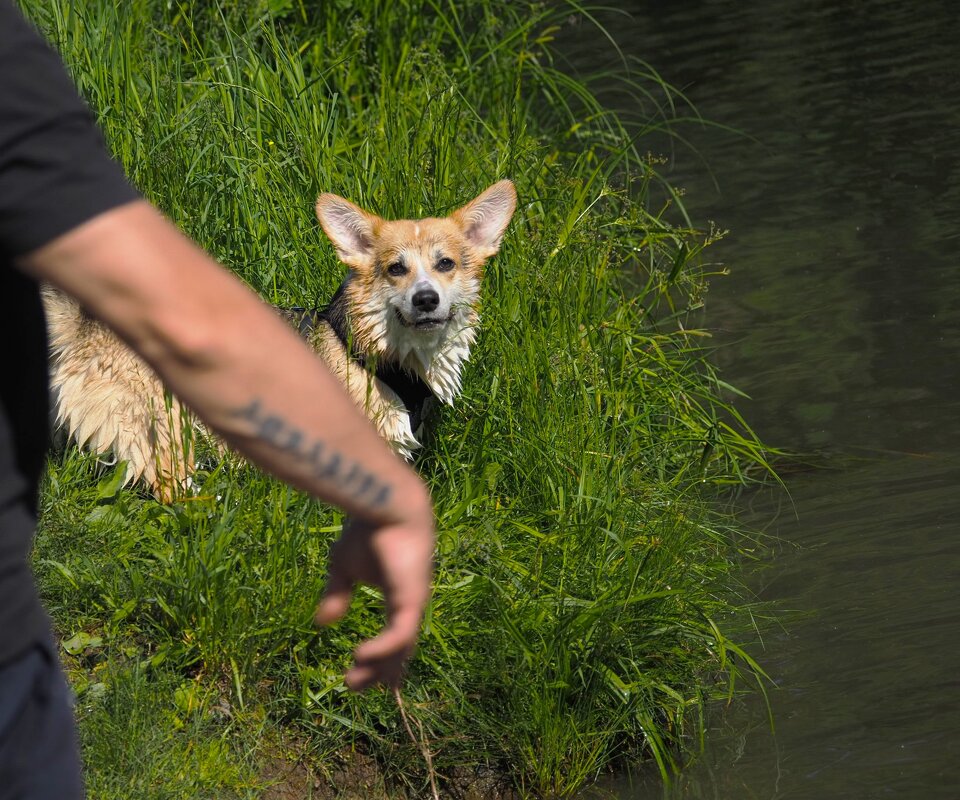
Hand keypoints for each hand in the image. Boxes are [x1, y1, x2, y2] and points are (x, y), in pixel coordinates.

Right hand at [314, 514, 434, 689]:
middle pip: (399, 650)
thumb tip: (324, 623)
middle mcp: (409, 605)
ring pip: (401, 647)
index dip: (379, 660)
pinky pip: (399, 634)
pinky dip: (383, 648)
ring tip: (354, 680)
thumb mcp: (342, 567)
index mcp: (398, 599)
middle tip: (352, 686)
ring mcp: (413, 603)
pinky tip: (361, 655)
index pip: (393, 638)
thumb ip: (337, 594)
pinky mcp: (412, 599)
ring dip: (379, 667)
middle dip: (378, 672)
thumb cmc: (367, 530)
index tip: (357, 677)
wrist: (385, 505)